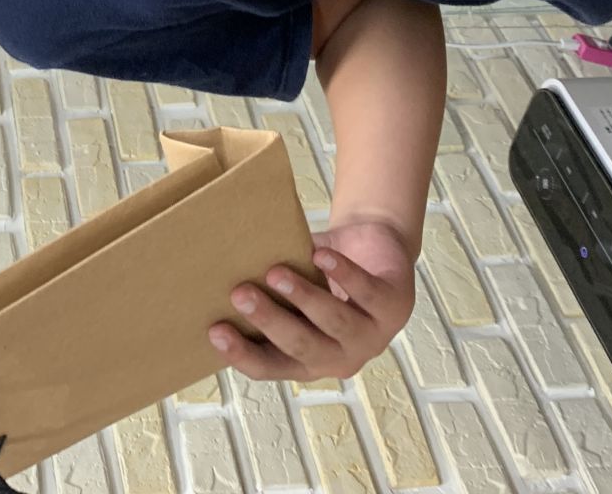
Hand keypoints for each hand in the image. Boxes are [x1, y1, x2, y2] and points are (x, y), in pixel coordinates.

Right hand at [207, 219, 416, 381]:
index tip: (215, 331)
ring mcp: (373, 335)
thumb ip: (268, 290)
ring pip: (334, 321)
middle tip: (240, 294)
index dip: (243, 354)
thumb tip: (218, 271)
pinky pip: (366, 292)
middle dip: (270, 321)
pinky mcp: (396, 306)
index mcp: (311, 360)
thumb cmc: (325, 271)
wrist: (375, 245)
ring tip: (276, 272)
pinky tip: (320, 255)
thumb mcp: (294, 286)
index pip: (272, 367)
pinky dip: (342, 273)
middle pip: (303, 347)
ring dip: (303, 297)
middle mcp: (342, 357)